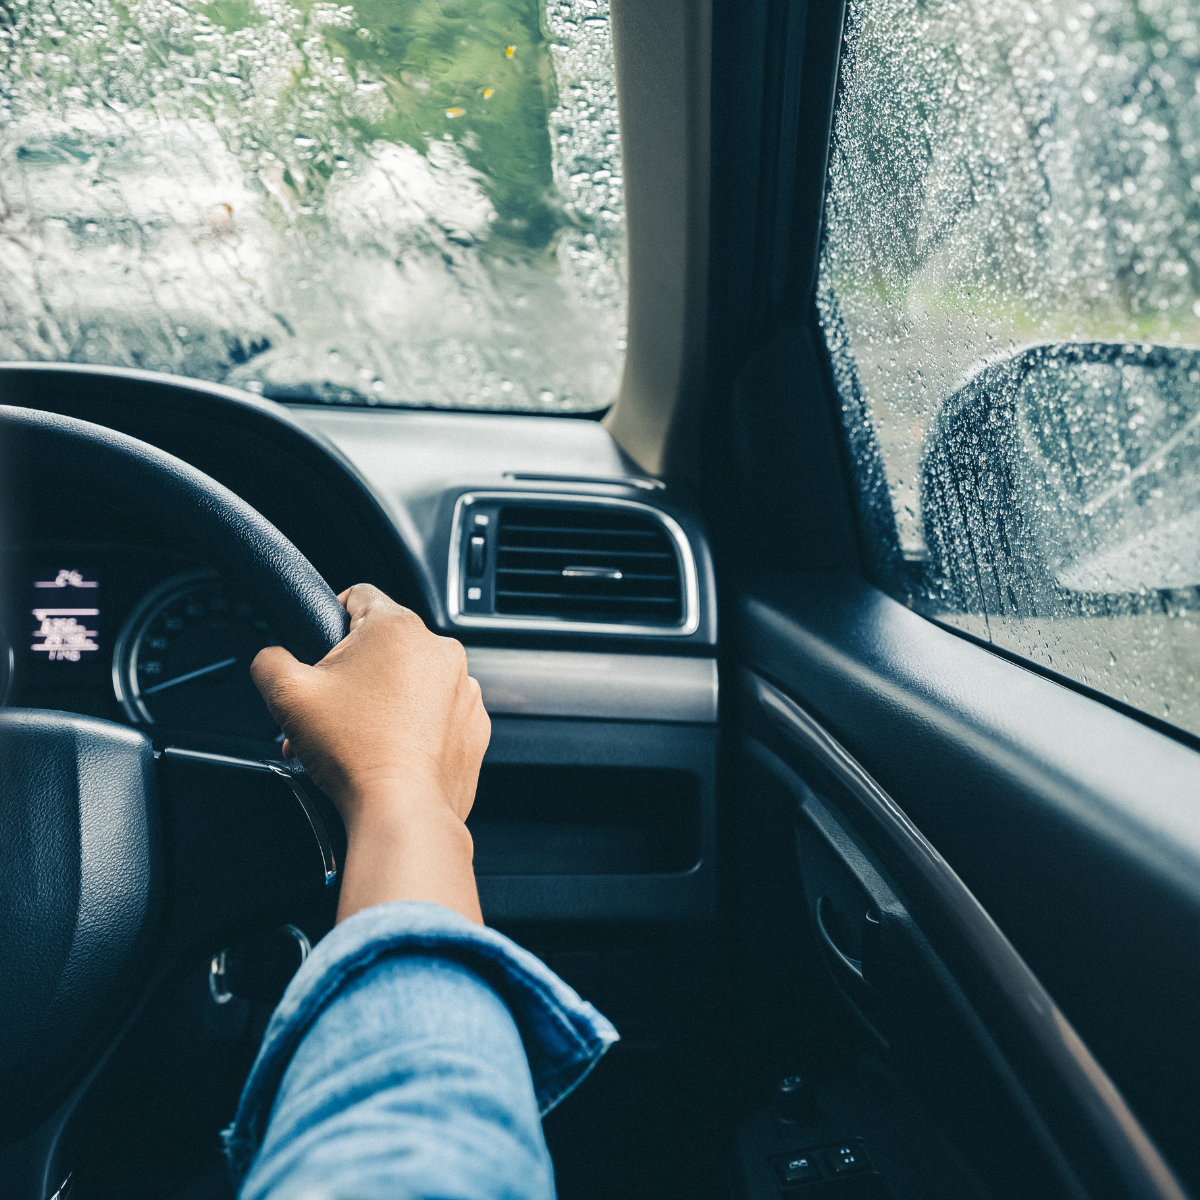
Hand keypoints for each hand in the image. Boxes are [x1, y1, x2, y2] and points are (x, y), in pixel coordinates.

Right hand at [251, 584, 490, 923]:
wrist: (402, 810)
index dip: (330, 618)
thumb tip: (271, 657)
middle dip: (352, 674)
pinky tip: (388, 751)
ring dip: (384, 701)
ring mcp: (464, 689)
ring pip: (412, 682)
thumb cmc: (354, 751)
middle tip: (329, 710)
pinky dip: (415, 727)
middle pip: (384, 646)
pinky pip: (438, 715)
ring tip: (355, 737)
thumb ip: (269, 660)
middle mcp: (440, 650)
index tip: (321, 648)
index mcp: (398, 627)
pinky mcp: (474, 726)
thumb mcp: (287, 694)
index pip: (358, 595)